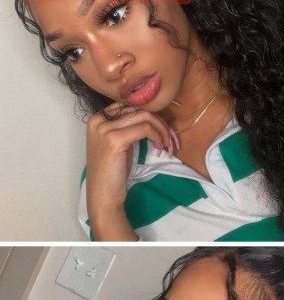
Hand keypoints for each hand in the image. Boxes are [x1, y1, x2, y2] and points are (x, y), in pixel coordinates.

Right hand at [85, 102, 171, 219]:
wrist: (103, 194)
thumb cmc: (113, 171)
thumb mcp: (119, 144)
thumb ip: (127, 128)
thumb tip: (151, 118)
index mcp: (97, 118)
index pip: (130, 106)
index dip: (151, 116)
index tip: (162, 130)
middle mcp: (98, 120)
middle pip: (138, 109)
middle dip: (159, 122)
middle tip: (169, 138)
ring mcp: (105, 129)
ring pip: (144, 117)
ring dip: (161, 130)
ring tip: (165, 145)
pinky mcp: (114, 140)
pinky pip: (145, 128)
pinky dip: (157, 136)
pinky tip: (159, 149)